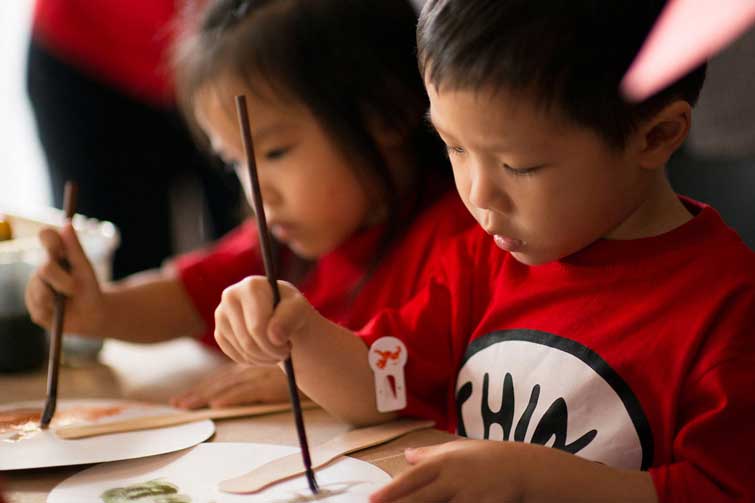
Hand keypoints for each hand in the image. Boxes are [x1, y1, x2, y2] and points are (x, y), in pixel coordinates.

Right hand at [24, 224, 104, 334]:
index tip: (58, 246)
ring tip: (68, 300)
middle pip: (45, 268)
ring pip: (40, 290)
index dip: (49, 238)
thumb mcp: (85, 269)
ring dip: (58, 297)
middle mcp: (41, 270)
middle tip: (75, 288)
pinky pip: (40, 308)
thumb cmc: (89, 288)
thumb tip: (67, 224)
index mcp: (54, 255)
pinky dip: (54, 311)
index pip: (46, 237)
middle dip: (63, 280)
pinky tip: (60, 311)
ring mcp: (35, 288)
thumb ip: (75, 249)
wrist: (92, 316)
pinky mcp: (34, 308)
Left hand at [170, 363, 293, 408]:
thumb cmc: (298, 358)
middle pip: (222, 379)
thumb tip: (223, 393)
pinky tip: (218, 405)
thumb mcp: (272, 361)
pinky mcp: (271, 381)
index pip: (223, 372)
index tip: (183, 399)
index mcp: (250, 357)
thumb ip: (252, 369)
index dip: (204, 385)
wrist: (321, 355)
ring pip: (230, 385)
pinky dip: (232, 397)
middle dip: (199, 392)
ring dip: (208, 395)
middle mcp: (253, 363)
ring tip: (188, 406)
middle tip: (178, 405)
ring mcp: (261, 370)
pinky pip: (248, 390)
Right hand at [213, 276, 315, 365]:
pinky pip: (234, 355)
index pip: (257, 328)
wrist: (282, 313)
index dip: (274, 345)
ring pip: (242, 350)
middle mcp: (231, 296)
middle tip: (284, 354)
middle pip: (248, 341)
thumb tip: (274, 337)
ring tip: (277, 351)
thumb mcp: (300, 309)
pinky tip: (264, 351)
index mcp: (251, 286)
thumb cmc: (292, 309)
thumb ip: (289, 319)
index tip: (288, 346)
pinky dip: (252, 360)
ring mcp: (222, 314)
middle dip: (269, 353)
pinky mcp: (219, 331)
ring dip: (263, 358)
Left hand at [369, 440, 524, 502]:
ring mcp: (469, 497)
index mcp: (444, 462)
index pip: (412, 479)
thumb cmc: (486, 457)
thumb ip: (429, 454)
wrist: (523, 467)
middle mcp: (454, 480)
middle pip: (421, 499)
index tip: (372, 500)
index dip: (391, 491)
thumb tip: (406, 455)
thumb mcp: (456, 449)